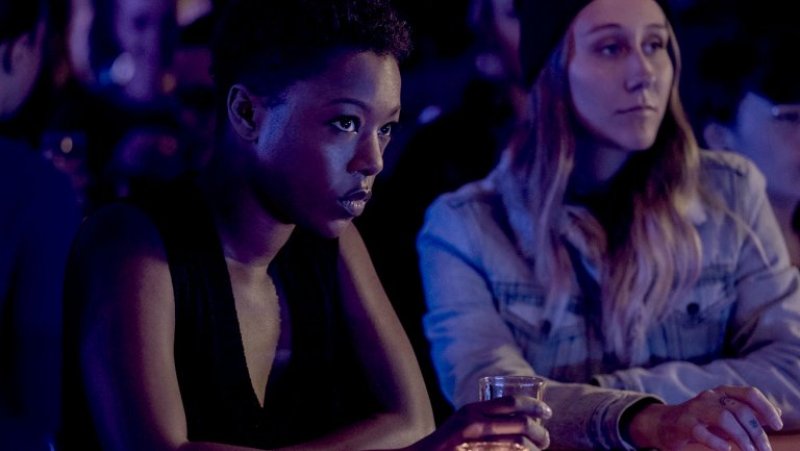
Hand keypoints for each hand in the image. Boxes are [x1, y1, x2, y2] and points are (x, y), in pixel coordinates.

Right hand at [409, 395, 551, 450]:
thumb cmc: (445, 442)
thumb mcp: (462, 422)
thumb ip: (483, 417)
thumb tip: (517, 417)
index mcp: (472, 409)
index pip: (511, 402)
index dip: (534, 406)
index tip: (547, 412)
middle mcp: (474, 424)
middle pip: (521, 425)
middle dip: (541, 433)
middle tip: (546, 439)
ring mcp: (475, 444)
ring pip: (519, 444)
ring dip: (535, 448)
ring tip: (539, 449)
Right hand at [628, 386, 782, 450]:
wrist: (663, 424)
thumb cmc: (700, 421)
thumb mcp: (725, 414)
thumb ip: (747, 413)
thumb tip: (776, 414)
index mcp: (721, 393)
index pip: (750, 393)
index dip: (766, 408)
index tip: (778, 426)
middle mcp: (709, 397)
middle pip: (740, 410)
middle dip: (756, 432)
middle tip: (764, 450)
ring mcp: (694, 409)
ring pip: (724, 418)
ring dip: (742, 437)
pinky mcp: (683, 424)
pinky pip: (702, 432)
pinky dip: (717, 442)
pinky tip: (725, 448)